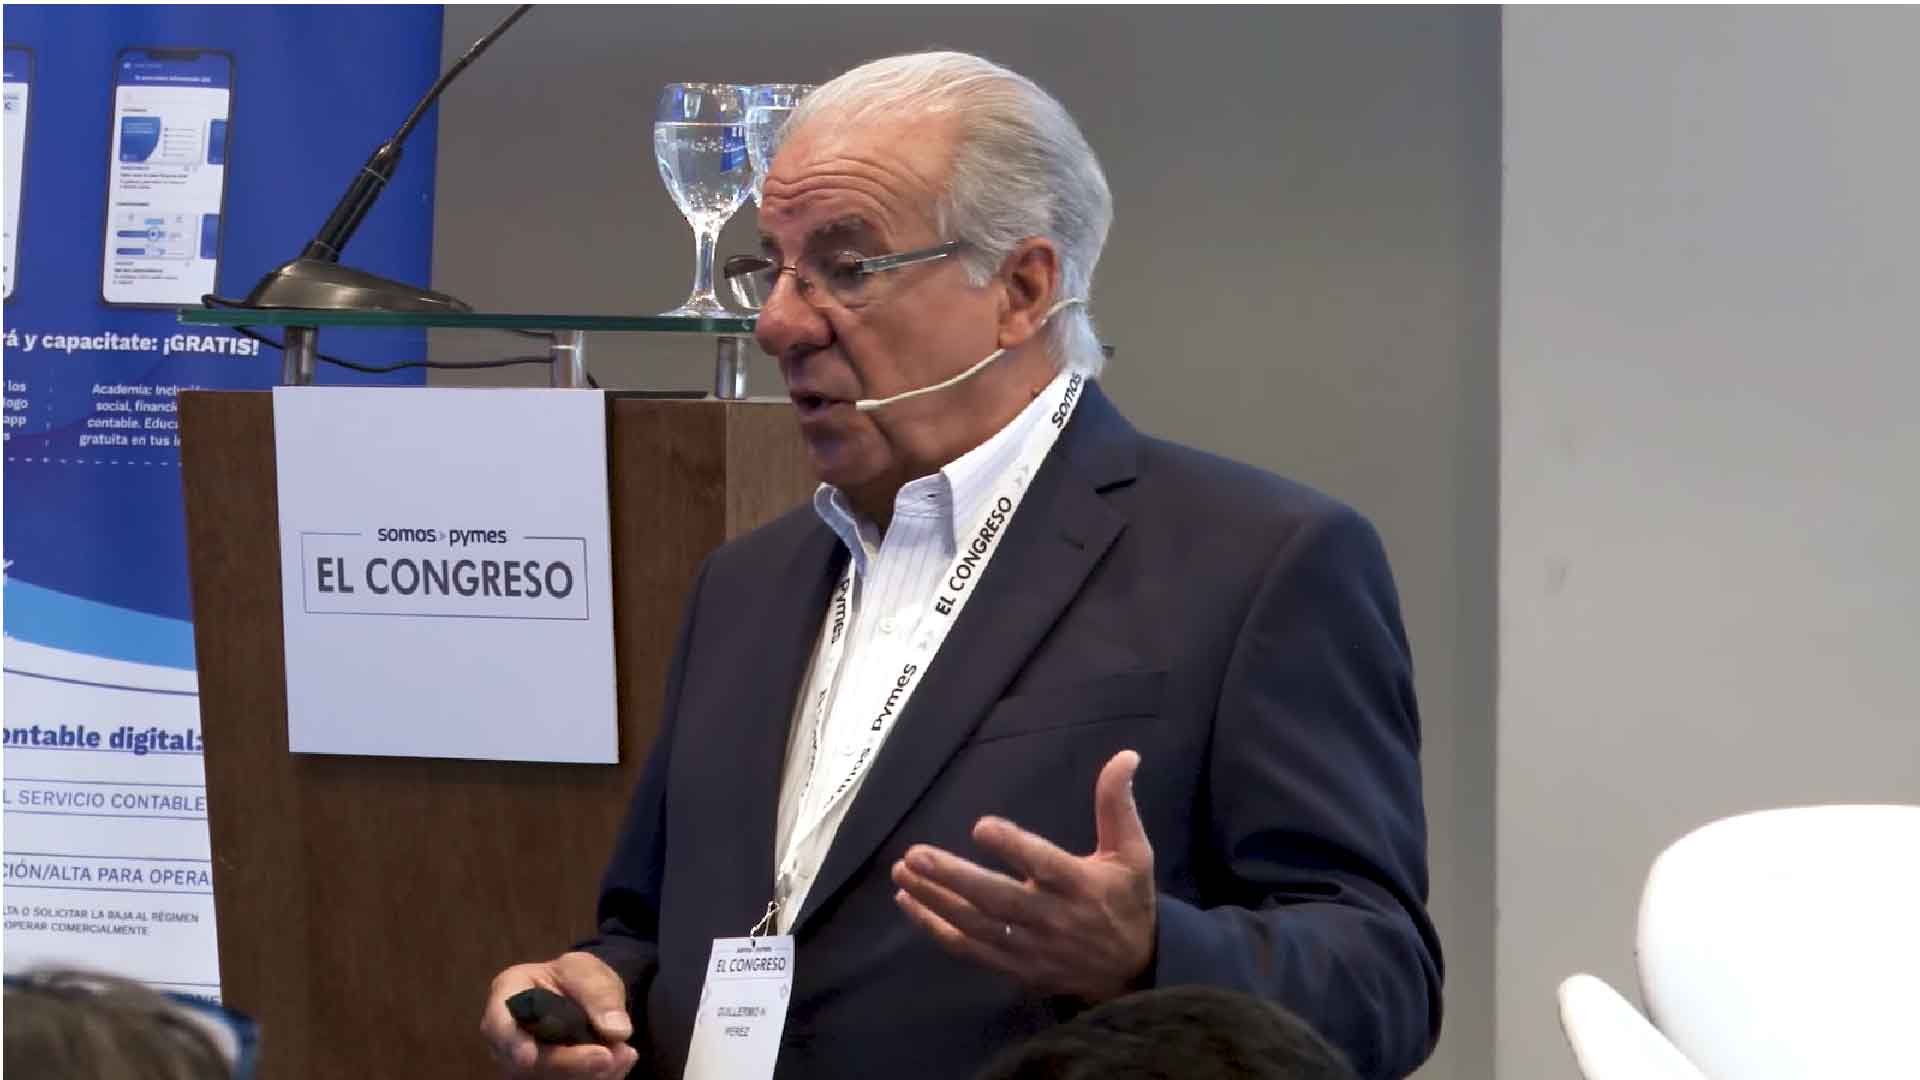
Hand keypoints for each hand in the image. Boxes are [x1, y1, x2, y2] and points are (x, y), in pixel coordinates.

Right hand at [480, 951, 639, 1078]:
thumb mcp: (588, 971)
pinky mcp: (546, 1077)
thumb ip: (599, 995)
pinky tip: (622, 1061)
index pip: (498, 1022)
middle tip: (608, 1056)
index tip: (528, 1057)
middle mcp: (507, 1037)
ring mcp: (523, 1064)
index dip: (510, 1041)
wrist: (585, 997)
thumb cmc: (575, 977)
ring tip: (624, 1054)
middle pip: (525, 1062)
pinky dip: (598, 1078)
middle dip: (568, 1063)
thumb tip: (616, 1031)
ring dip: (587, 1074)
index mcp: (507, 996)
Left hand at [891, 749, 1155, 1001]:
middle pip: (997, 899)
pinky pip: (968, 949)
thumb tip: (1126, 756)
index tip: (981, 826)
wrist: (1135, 973)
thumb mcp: (1133, 852)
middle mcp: (1051, 918)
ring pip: (975, 925)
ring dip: (935, 901)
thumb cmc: (1127, 902)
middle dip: (954, 878)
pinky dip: (936, 928)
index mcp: (1079, 885)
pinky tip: (909, 903)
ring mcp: (1029, 947)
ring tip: (902, 873)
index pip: (1043, 865)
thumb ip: (1118, 805)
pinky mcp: (1013, 967)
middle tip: (915, 855)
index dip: (1013, 847)